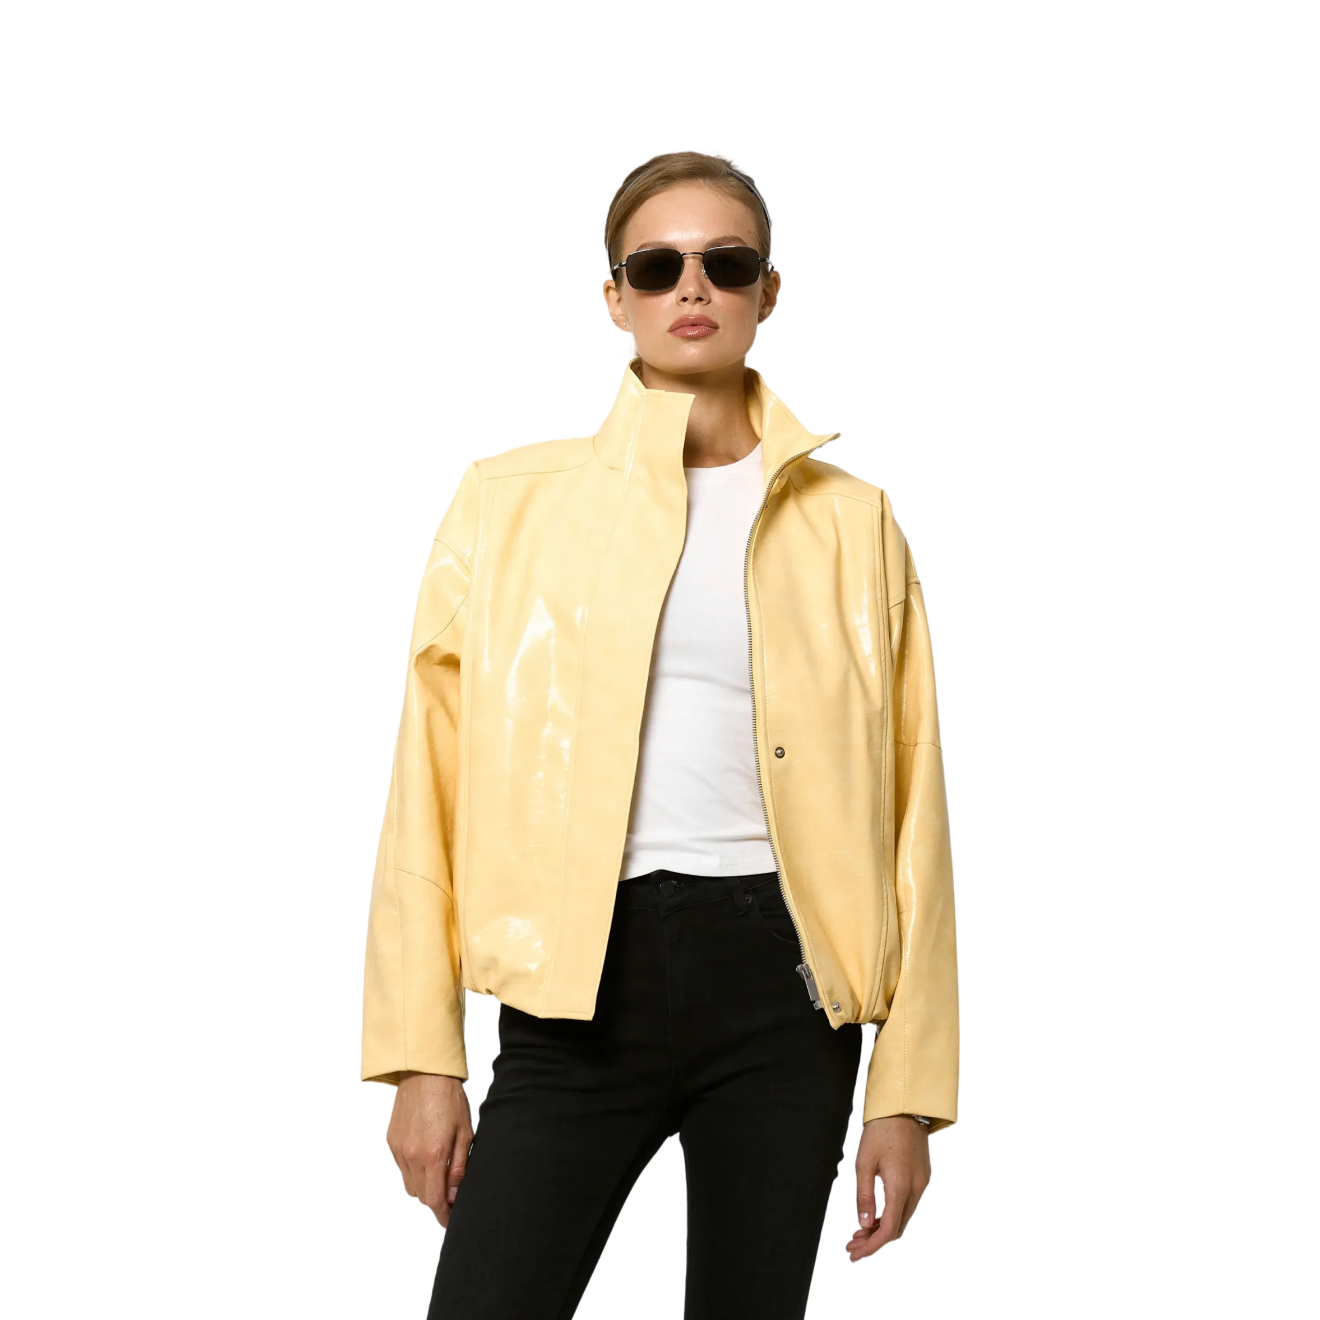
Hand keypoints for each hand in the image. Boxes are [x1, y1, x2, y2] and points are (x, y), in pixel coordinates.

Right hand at [385, 1073, 473, 1229]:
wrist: (424, 1073)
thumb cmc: (450, 1099)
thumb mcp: (465, 1132)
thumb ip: (459, 1167)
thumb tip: (453, 1195)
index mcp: (433, 1155)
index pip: (434, 1200)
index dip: (442, 1216)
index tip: (450, 1222)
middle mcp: (411, 1156)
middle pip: (420, 1197)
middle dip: (435, 1201)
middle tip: (449, 1194)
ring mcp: (398, 1150)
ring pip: (408, 1186)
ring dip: (423, 1188)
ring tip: (438, 1175)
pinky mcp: (390, 1141)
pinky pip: (400, 1169)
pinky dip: (412, 1172)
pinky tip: (424, 1158)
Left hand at [846, 1115, 931, 1263]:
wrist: (904, 1106)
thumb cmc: (881, 1130)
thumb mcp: (864, 1162)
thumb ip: (864, 1195)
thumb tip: (864, 1224)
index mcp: (901, 1188)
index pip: (888, 1230)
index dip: (871, 1247)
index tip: (854, 1254)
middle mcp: (916, 1190)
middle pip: (898, 1230)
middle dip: (874, 1242)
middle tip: (852, 1246)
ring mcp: (923, 1184)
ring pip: (904, 1219)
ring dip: (883, 1229)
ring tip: (860, 1233)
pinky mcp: (923, 1178)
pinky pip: (908, 1206)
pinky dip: (892, 1216)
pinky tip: (876, 1215)